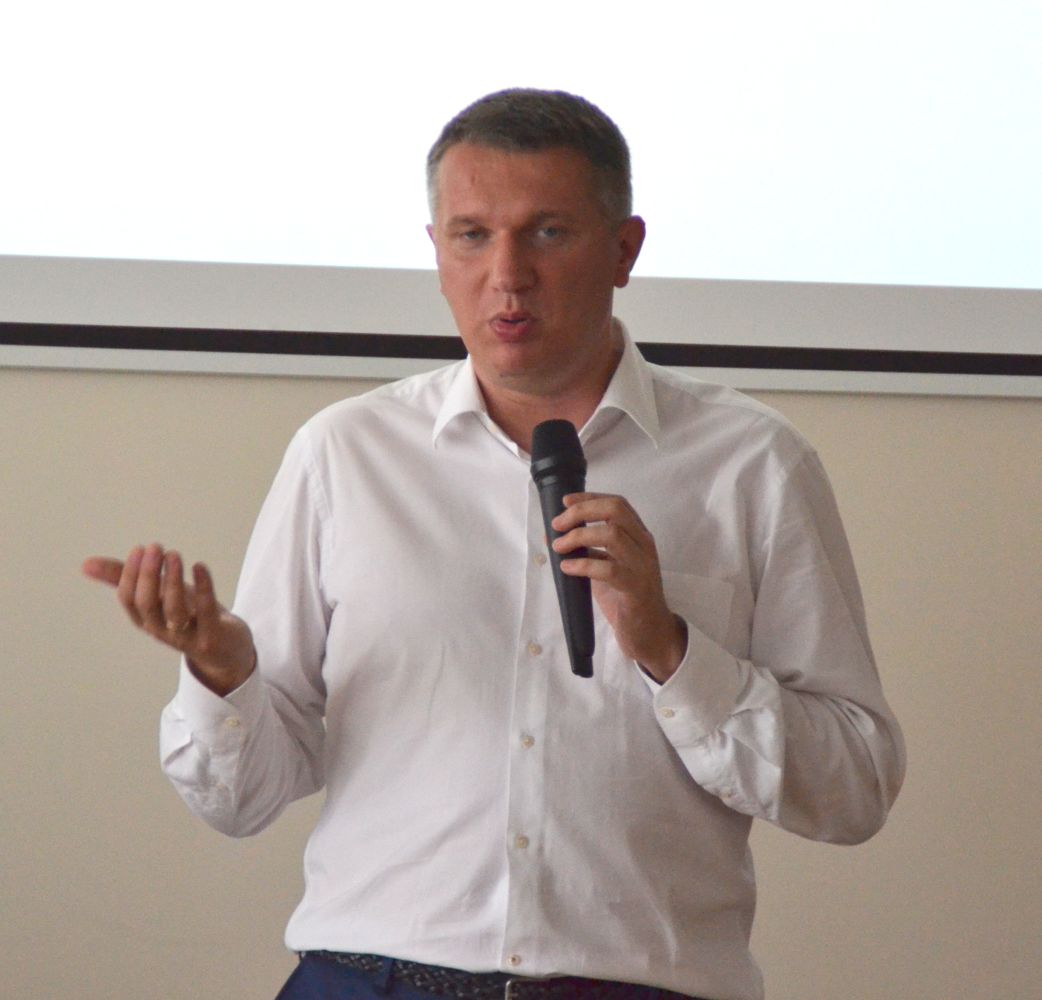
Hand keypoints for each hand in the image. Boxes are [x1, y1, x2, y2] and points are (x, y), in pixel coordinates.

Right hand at [82, 544, 255, 695]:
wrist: (227, 649)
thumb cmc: (189, 615)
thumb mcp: (159, 594)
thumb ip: (125, 579)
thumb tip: (85, 564)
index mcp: (147, 620)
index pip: (129, 600)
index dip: (131, 575)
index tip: (140, 548)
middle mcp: (162, 630)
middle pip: (148, 605)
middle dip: (149, 575)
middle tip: (156, 547)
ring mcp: (187, 636)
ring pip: (175, 610)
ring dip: (173, 580)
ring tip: (174, 555)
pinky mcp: (212, 636)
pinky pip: (206, 612)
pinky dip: (203, 588)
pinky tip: (199, 567)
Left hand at [551, 493, 686, 682]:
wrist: (651, 634)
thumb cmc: (626, 598)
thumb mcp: (604, 569)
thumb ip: (586, 551)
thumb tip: (553, 536)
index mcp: (639, 537)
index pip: (617, 504)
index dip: (589, 498)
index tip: (565, 501)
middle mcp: (644, 545)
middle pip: (615, 510)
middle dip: (582, 511)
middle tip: (559, 525)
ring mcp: (642, 566)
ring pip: (612, 535)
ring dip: (578, 536)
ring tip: (558, 547)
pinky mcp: (636, 588)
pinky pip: (607, 569)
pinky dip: (583, 564)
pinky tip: (568, 568)